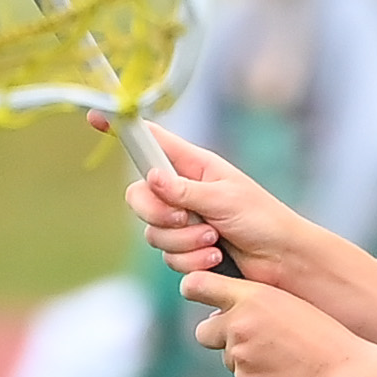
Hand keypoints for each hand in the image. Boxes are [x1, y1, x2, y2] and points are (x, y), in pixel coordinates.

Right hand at [104, 117, 305, 282]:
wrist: (282, 259)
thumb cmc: (263, 219)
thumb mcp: (225, 198)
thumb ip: (185, 190)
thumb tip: (151, 178)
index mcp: (194, 166)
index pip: (152, 142)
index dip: (124, 130)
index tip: (95, 117)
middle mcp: (182, 191)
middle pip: (138, 197)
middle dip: (159, 214)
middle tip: (189, 219)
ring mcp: (182, 221)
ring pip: (152, 233)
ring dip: (183, 241)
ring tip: (215, 240)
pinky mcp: (186, 249)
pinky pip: (168, 257)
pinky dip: (191, 260)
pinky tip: (215, 257)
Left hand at [183, 270, 371, 376]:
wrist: (348, 372)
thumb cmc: (326, 334)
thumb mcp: (291, 303)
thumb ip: (254, 303)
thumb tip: (221, 315)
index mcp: (252, 297)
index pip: (196, 286)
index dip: (194, 289)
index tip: (200, 294)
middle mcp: (239, 326)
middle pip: (203, 332)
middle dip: (220, 336)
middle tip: (251, 338)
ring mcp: (241, 359)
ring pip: (229, 359)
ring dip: (247, 359)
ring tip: (286, 358)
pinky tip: (290, 374)